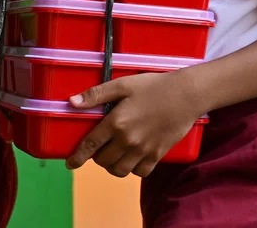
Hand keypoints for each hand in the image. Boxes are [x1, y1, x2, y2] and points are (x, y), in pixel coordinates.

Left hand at [65, 71, 204, 177]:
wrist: (187, 94)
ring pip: (119, 170)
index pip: (90, 146)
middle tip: (100, 148)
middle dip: (97, 157)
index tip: (70, 164)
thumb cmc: (154, 86)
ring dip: (112, 166)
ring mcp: (143, 150)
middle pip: (102, 161)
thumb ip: (96, 94)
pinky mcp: (157, 155)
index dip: (77, 157)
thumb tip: (71, 102)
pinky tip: (132, 159)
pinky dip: (133, 169)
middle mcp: (128, 140)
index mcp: (116, 122)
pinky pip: (139, 172)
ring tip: (114, 155)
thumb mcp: (123, 84)